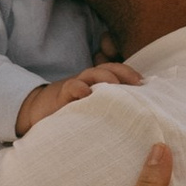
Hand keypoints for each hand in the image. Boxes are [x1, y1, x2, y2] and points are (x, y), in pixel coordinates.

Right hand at [15, 62, 144, 134]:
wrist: (38, 112)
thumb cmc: (72, 114)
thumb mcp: (94, 109)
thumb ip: (110, 108)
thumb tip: (137, 116)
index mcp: (98, 84)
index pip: (117, 72)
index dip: (131, 74)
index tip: (146, 84)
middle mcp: (88, 82)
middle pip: (108, 69)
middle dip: (124, 73)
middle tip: (137, 84)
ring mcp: (75, 87)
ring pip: (92, 74)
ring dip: (105, 77)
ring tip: (115, 86)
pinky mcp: (60, 96)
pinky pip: (70, 87)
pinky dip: (78, 88)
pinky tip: (86, 93)